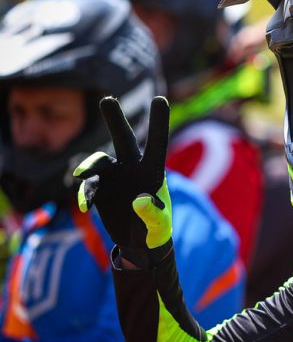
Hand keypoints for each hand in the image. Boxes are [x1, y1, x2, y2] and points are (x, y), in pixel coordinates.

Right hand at [74, 96, 171, 266]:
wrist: (139, 242)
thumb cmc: (156, 230)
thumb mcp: (159, 225)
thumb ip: (153, 213)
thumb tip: (140, 200)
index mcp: (153, 171)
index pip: (157, 143)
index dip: (159, 122)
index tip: (160, 99)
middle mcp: (133, 167)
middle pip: (124, 139)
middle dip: (115, 119)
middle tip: (107, 99)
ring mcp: (115, 177)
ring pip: (100, 161)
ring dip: (91, 165)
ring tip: (82, 175)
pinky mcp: (101, 189)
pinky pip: (89, 185)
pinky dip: (86, 193)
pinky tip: (87, 207)